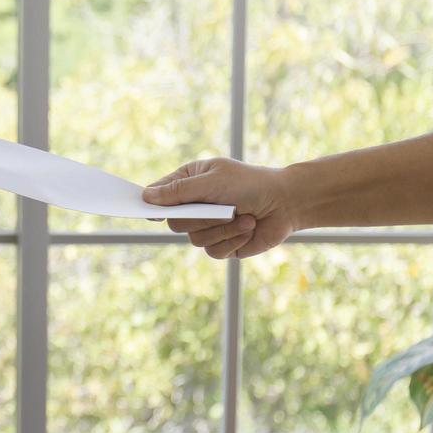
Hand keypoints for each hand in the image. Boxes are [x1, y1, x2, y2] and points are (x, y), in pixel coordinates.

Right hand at [142, 157, 298, 259]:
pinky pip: (213, 251)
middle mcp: (194, 206)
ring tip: (244, 217)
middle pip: (174, 222)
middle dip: (200, 218)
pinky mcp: (221, 245)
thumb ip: (180, 190)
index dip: (152, 204)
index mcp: (188, 183)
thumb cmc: (251, 184)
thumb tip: (146, 197)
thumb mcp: (213, 181)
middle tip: (221, 209)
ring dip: (222, 229)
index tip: (153, 212)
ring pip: (194, 239)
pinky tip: (248, 228)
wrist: (286, 203)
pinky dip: (232, 240)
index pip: (158, 194)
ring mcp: (207, 227)